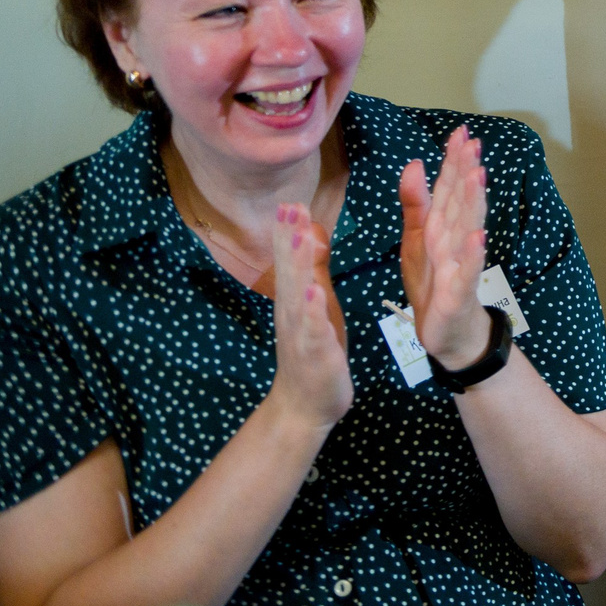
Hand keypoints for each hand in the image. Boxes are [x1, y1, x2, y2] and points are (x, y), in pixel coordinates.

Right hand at [267, 205, 351, 429]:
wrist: (304, 405)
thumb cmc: (315, 348)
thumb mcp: (317, 303)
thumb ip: (312, 270)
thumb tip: (308, 232)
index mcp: (294, 299)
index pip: (289, 260)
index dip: (289, 231)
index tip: (290, 200)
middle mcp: (291, 312)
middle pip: (288, 271)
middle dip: (289, 239)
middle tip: (290, 206)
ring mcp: (300, 333)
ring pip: (297, 295)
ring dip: (297, 267)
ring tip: (299, 237)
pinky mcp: (315, 353)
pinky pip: (313, 330)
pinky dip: (312, 311)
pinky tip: (313, 292)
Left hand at [400, 126, 491, 370]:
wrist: (447, 332)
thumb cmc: (434, 283)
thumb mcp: (417, 239)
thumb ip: (416, 203)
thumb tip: (415, 163)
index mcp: (441, 227)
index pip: (448, 189)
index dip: (453, 161)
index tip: (460, 132)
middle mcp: (454, 240)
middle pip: (460, 202)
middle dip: (465, 172)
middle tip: (472, 143)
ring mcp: (459, 265)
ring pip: (466, 229)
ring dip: (473, 203)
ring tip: (478, 175)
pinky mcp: (458, 292)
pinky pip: (466, 271)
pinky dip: (473, 255)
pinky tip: (478, 237)